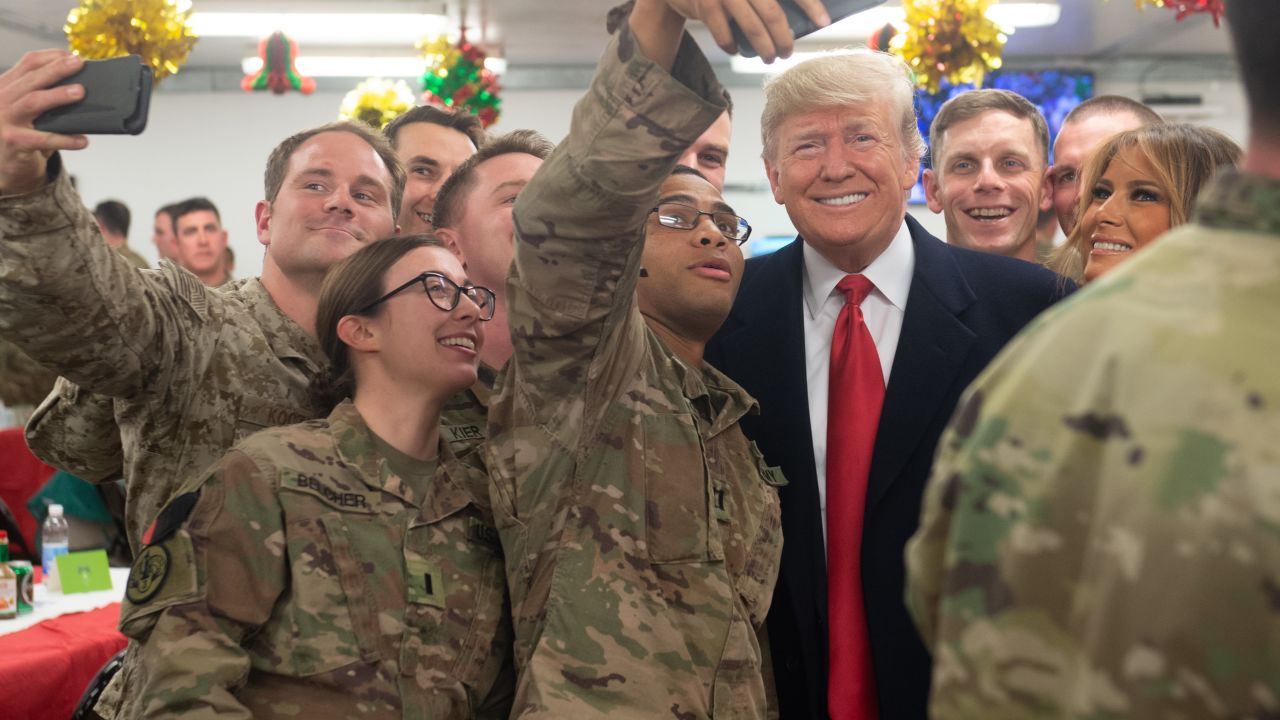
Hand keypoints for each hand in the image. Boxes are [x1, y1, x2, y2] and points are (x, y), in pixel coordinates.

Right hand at [0, 50, 88, 194]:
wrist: (5, 165)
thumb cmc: (21, 133)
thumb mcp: (26, 108)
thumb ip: (42, 93)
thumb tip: (80, 84)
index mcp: (6, 85)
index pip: (28, 63)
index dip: (51, 57)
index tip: (72, 55)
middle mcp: (1, 99)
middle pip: (32, 79)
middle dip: (57, 69)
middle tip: (79, 63)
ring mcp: (4, 120)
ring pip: (33, 102)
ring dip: (58, 96)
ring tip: (80, 92)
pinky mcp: (13, 141)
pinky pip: (43, 139)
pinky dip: (65, 139)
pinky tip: (82, 140)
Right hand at [665, 0, 829, 61]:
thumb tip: (798, 17)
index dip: (810, 5)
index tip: (823, 23)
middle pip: (773, 12)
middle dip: (783, 38)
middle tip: (787, 52)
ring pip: (752, 27)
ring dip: (763, 48)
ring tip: (769, 57)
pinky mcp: (705, 4)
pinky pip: (724, 34)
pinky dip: (732, 46)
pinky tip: (736, 50)